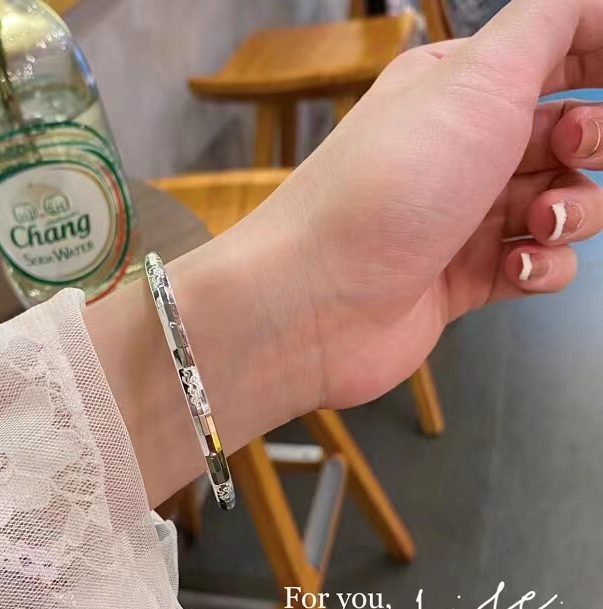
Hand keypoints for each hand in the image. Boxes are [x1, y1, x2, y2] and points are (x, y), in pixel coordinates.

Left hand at [233, 0, 602, 408]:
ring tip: (538, 223)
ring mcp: (462, 219)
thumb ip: (547, 26)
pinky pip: (536, 266)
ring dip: (574, 212)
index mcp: (457, 87)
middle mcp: (460, 149)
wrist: (315, 300)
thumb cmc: (387, 187)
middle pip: (569, 133)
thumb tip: (590, 3)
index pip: (555, 53)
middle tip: (569, 152)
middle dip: (591, 141)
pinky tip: (515, 268)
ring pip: (562, 203)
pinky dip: (542, 266)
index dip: (601, 58)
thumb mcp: (475, 79)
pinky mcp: (463, 280)